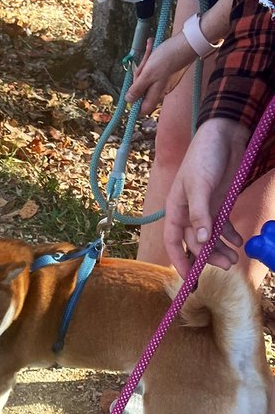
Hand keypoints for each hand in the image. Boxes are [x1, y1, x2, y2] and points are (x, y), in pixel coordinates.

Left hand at [126, 35, 193, 113]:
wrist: (187, 41)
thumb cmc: (167, 58)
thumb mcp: (147, 74)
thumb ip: (137, 88)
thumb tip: (128, 101)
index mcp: (157, 94)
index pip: (143, 108)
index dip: (134, 102)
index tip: (131, 89)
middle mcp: (161, 90)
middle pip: (142, 90)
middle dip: (138, 76)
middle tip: (143, 64)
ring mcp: (164, 80)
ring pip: (147, 76)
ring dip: (144, 64)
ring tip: (148, 51)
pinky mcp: (166, 70)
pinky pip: (153, 67)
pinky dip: (150, 58)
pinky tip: (150, 46)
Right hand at [163, 118, 249, 275]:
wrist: (224, 133)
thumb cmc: (204, 156)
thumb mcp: (199, 185)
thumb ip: (200, 214)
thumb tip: (199, 242)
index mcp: (175, 209)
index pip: (174, 242)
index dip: (180, 261)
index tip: (190, 279)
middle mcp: (188, 213)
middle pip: (195, 244)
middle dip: (208, 257)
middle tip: (226, 266)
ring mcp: (206, 209)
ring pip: (210, 237)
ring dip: (221, 249)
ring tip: (234, 259)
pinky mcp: (221, 204)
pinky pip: (223, 226)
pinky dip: (231, 236)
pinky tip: (239, 242)